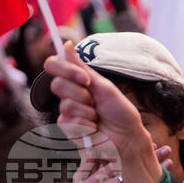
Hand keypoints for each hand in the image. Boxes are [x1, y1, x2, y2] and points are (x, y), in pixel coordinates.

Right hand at [45, 41, 161, 182]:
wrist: (129, 137)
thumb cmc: (121, 112)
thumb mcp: (104, 87)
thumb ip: (82, 68)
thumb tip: (67, 44)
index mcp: (78, 82)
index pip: (54, 66)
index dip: (66, 70)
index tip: (85, 80)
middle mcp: (70, 95)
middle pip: (57, 85)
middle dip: (81, 94)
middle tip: (96, 103)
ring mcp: (68, 113)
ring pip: (65, 106)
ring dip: (87, 112)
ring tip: (98, 118)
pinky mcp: (68, 129)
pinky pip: (68, 122)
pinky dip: (86, 125)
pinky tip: (95, 129)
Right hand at [67, 144, 172, 182]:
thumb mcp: (78, 181)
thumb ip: (87, 163)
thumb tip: (94, 146)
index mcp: (100, 179)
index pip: (121, 161)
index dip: (137, 153)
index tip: (149, 144)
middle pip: (136, 171)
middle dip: (152, 159)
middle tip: (166, 149)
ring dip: (157, 173)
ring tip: (170, 162)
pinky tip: (166, 182)